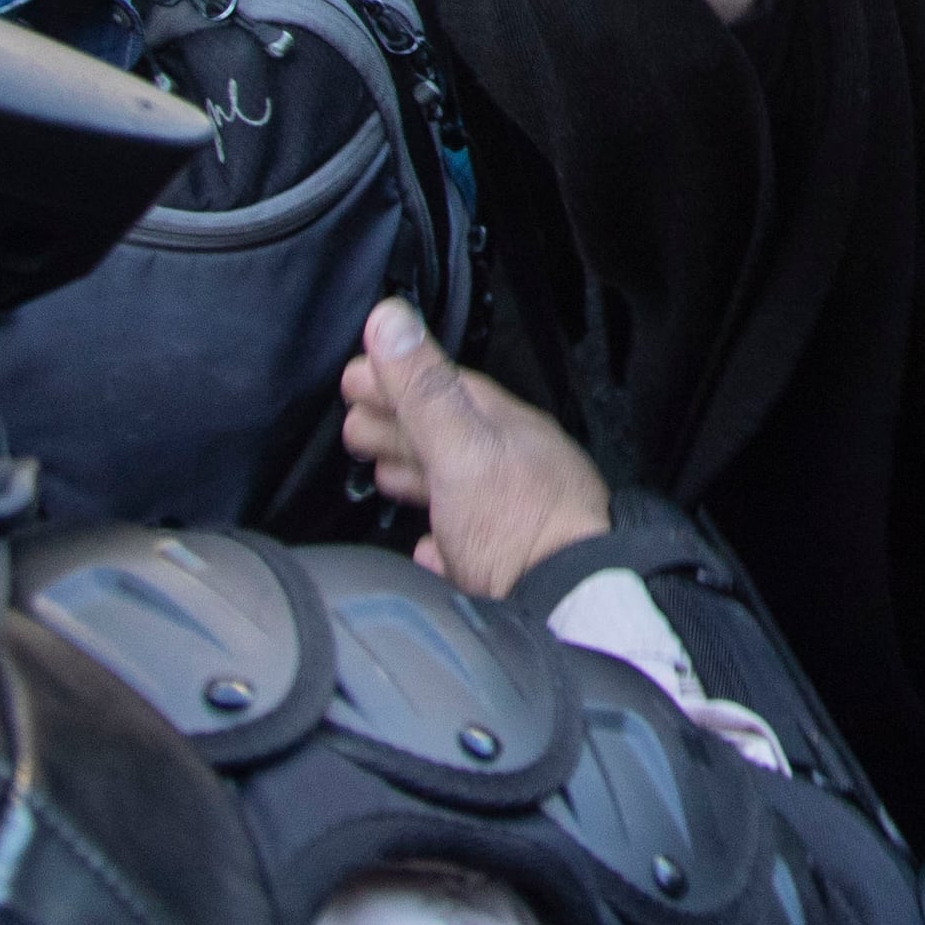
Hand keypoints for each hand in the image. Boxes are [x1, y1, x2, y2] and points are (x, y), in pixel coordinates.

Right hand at [340, 296, 612, 593]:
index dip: (396, 377)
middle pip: (446, 434)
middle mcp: (514, 467)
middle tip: (354, 422)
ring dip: (415, 472)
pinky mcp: (511, 568)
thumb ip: (424, 389)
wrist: (570, 606)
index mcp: (505, 430)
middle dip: (397, 423)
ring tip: (382, 471)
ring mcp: (516, 518)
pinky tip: (427, 545)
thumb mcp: (462, 447)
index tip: (353, 374)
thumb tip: (390, 318)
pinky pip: (467, 543)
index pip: (444, 387)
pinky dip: (439, 536)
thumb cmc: (525, 526)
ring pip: (456, 484)